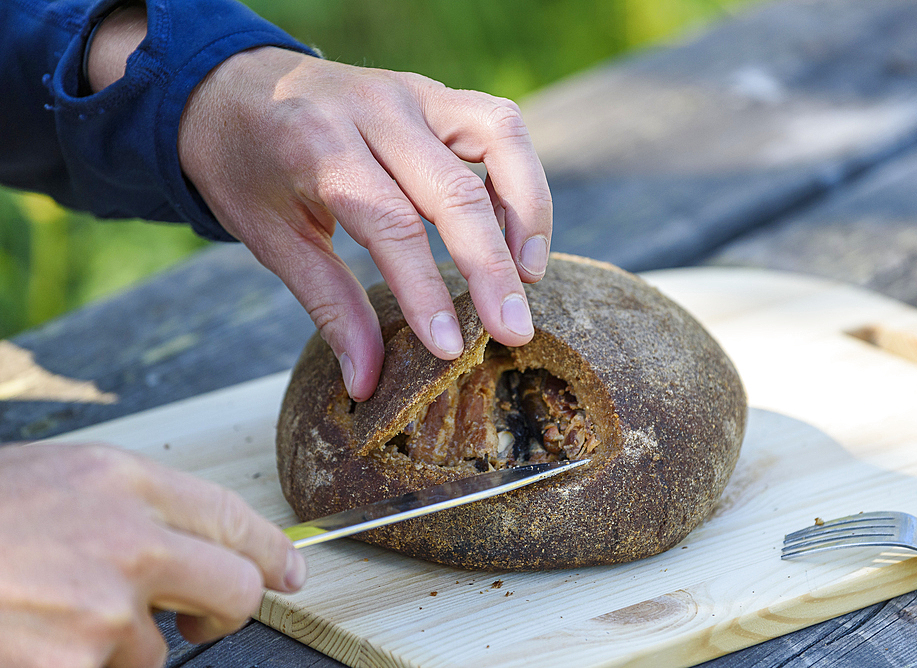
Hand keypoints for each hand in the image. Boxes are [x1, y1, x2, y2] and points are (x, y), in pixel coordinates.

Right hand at [0, 442, 306, 667]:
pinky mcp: (76, 665)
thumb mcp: (54, 480)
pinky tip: (37, 642)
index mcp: (123, 480)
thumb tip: (186, 545)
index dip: (271, 550)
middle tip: (206, 620)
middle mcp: (129, 540)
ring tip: (52, 619)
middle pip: (233, 587)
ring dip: (116, 651)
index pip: (232, 516)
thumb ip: (128, 507)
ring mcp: (103, 610)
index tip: (290, 571)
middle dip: (227, 611)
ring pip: (155, 653)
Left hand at [177, 48, 552, 400]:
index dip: (425, 291)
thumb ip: (329, 306)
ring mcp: (412, 92)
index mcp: (318, 146)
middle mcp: (374, 109)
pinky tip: (517, 232)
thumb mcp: (270, 240)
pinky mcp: (436, 93)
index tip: (449, 349)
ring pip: (500, 139)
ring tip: (530, 275)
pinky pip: (499, 126)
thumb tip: (366, 380)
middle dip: (492, 268)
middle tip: (515, 330)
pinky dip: (520, 178)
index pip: (390, 223)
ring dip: (526, 211)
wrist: (232, 87)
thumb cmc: (247, 169)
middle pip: (455, 190)